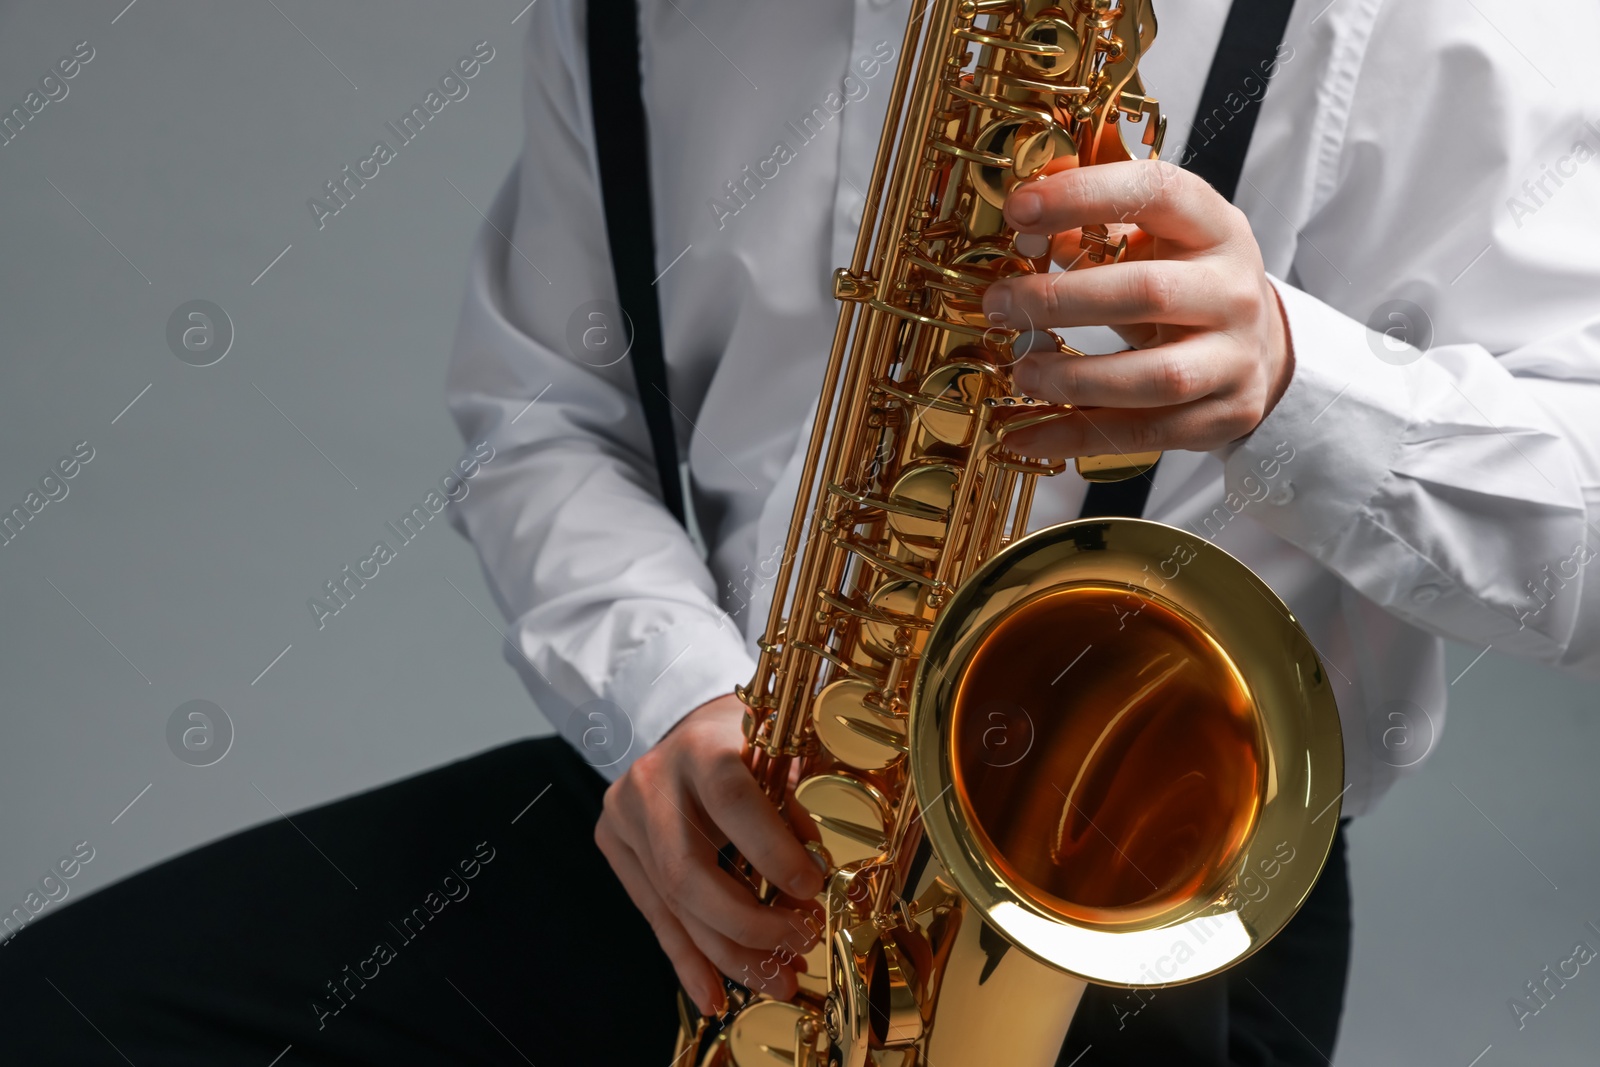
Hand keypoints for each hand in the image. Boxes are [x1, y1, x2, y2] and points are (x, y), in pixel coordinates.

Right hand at [594, 694, 824, 1015]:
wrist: (689, 725)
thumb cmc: (746, 741)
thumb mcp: (779, 757)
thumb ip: (793, 813)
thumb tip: (810, 887)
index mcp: (701, 747)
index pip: (733, 804)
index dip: (773, 852)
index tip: (813, 888)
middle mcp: (652, 782)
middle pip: (688, 872)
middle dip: (748, 923)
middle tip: (799, 944)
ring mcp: (624, 817)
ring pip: (672, 905)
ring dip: (728, 953)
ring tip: (776, 980)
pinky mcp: (614, 845)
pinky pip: (654, 916)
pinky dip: (688, 959)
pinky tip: (714, 994)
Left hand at [982, 159, 1293, 458]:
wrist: (1256, 347)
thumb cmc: (1185, 283)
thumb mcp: (1155, 241)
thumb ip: (1092, 227)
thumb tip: (1020, 220)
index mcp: (1215, 229)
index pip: (1159, 195)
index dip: (1086, 195)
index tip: (1019, 208)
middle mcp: (1233, 291)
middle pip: (1148, 293)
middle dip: (1061, 300)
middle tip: (1000, 304)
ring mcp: (1234, 358)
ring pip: (1154, 377)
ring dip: (1074, 378)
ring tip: (1020, 370)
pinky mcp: (1223, 415)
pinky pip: (1143, 433)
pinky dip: (1077, 436)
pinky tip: (1025, 434)